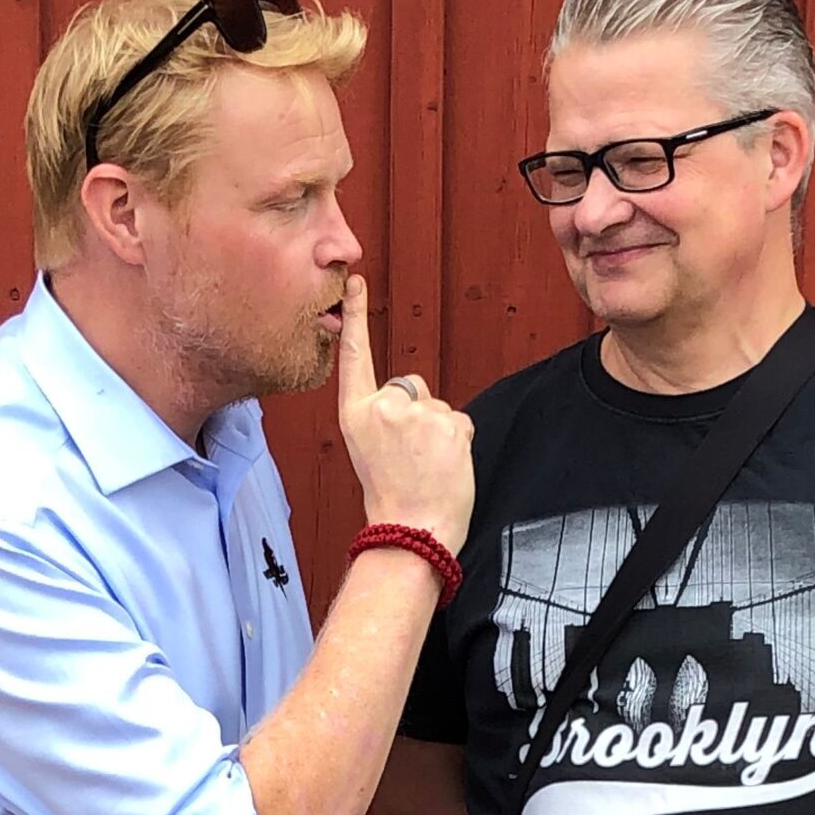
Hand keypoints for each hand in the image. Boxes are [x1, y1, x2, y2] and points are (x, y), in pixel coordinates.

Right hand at [335, 274, 475, 550]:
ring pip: (438, 406)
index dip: (355, 318)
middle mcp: (383, 407)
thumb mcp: (369, 449)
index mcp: (355, 414)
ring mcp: (417, 413)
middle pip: (410, 385)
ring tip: (428, 465)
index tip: (355, 283)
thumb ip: (382, 417)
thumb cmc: (392, 497)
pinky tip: (446, 465)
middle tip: (412, 454)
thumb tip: (410, 403)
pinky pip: (460, 421)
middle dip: (418, 412)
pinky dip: (458, 441)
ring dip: (439, 431)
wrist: (412, 531)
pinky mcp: (448, 422)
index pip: (355, 357)